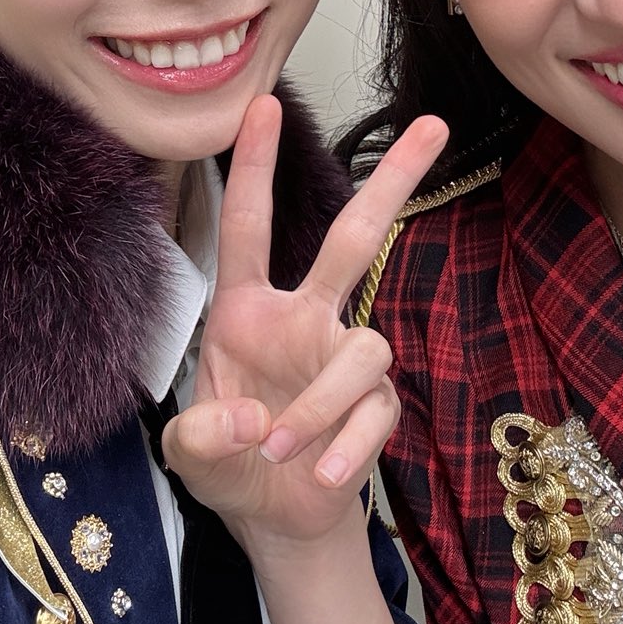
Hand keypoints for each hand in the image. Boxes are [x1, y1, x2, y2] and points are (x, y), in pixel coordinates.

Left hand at [160, 97, 447, 549]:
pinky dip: (345, 447)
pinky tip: (320, 475)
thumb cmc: (228, 465)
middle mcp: (304, 320)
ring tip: (279, 451)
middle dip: (392, 180)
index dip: (254, 167)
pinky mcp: (373, 409)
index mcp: (248, 311)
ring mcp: (343, 362)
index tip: (261, 105)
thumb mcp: (189, 454)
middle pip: (354, 238)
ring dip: (319, 404)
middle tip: (433, 125)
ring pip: (363, 349)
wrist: (274, 518)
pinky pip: (374, 414)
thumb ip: (200, 437)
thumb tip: (250, 419)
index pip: (250, 227)